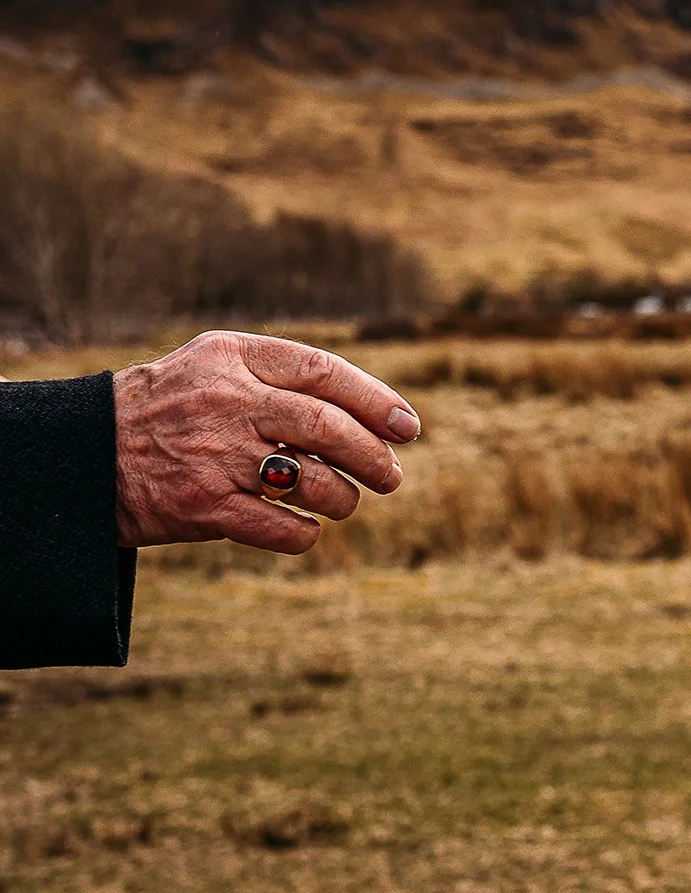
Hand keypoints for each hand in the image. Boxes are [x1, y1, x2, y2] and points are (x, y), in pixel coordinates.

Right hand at [112, 331, 419, 553]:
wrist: (81, 454)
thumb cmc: (170, 408)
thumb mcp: (216, 366)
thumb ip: (285, 376)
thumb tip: (377, 415)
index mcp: (232, 358)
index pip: (324, 371)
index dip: (376, 401)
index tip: (407, 427)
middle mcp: (226, 403)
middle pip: (329, 429)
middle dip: (375, 457)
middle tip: (392, 476)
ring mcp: (215, 457)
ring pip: (314, 482)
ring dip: (343, 499)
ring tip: (344, 501)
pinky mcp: (203, 508)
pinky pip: (282, 529)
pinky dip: (306, 533)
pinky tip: (305, 529)